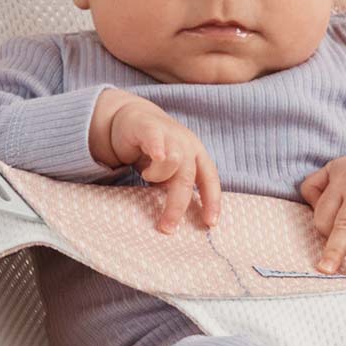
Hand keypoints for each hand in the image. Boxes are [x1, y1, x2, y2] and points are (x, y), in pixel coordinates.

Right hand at [93, 89, 221, 231]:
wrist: (133, 118)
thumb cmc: (156, 150)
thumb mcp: (171, 171)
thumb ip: (178, 187)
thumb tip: (181, 220)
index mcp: (197, 156)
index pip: (210, 180)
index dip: (212, 202)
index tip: (210, 223)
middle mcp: (187, 144)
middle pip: (188, 178)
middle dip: (177, 205)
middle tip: (166, 227)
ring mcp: (169, 134)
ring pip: (174, 160)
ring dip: (159, 176)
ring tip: (147, 176)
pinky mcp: (148, 127)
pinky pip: (155, 138)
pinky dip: (158, 148)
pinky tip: (157, 156)